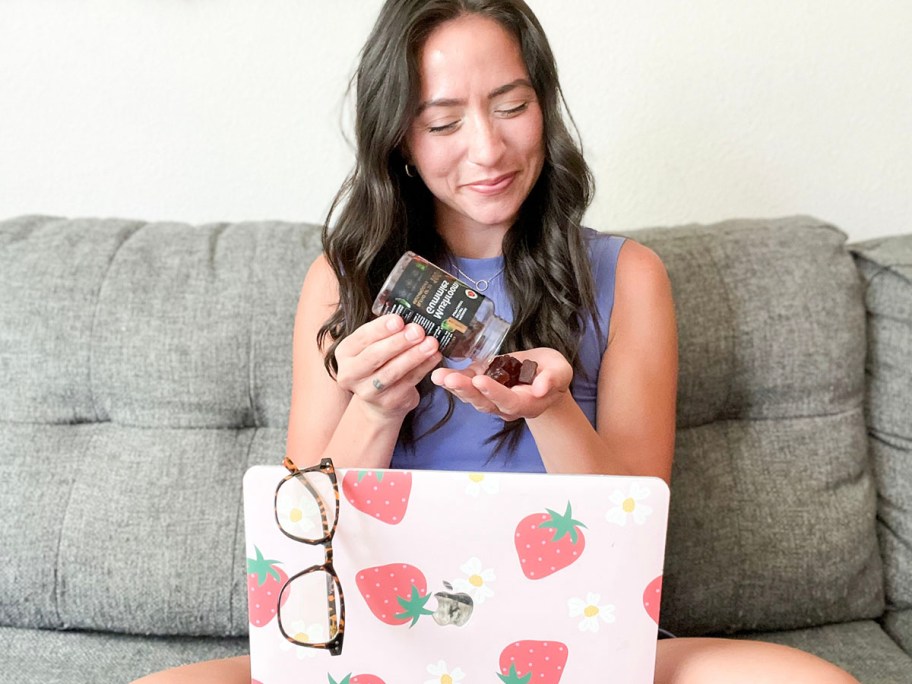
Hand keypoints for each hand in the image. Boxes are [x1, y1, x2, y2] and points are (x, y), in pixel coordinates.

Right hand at [334, 314, 441, 417]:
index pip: (362, 337)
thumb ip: (386, 332)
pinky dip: (423, 368)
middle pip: (374, 356)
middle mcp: (350, 373)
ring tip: (431, 343)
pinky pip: (408, 382)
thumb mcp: (374, 346)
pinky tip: (435, 357)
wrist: (379, 400)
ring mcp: (368, 391)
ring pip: (392, 372)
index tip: (399, 320)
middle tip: (418, 331)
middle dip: (398, 342)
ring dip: (414, 356)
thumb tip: (412, 317)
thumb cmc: (379, 363)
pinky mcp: (388, 402)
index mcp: (345, 352)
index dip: (380, 328)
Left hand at [430, 348, 572, 421]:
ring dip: (454, 387)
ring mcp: (491, 399)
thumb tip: (541, 388)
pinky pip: (466, 387)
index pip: (508, 401)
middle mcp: (505, 406)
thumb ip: (553, 379)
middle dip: (466, 391)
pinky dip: (452, 381)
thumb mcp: (560, 371)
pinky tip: (440, 374)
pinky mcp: (481, 388)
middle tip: (450, 379)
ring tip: (440, 376)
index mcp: (526, 403)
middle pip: (484, 402)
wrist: (543, 377)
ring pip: (471, 397)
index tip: (480, 380)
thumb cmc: (553, 373)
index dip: (494, 392)